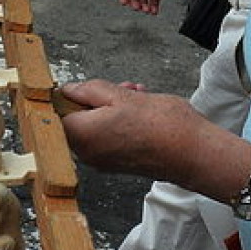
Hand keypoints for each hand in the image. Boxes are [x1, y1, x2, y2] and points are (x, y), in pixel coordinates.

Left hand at [60, 79, 201, 178]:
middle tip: (119, 87)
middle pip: (79, 119)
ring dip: (112, 106)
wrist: (193, 152)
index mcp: (83, 136)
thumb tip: (69, 90)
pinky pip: (110, 136)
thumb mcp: (120, 95)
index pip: (57, 114)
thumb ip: (89, 90)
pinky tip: (141, 108)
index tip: (83, 87)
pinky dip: (120, 121)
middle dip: (97, 99)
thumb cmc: (161, 125)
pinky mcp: (120, 163)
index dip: (70, 96)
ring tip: (136, 94)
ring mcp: (104, 161)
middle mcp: (89, 153)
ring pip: (97, 125)